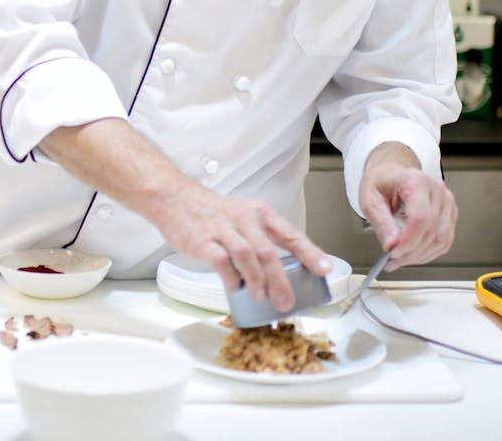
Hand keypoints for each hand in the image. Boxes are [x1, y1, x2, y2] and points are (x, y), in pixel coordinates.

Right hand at [150, 182, 331, 312]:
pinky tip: (236, 288)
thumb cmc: (213, 213)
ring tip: (262, 298)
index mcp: (259, 213)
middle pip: (269, 252)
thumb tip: (279, 270)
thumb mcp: (244, 216)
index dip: (309, 253)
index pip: (290, 234)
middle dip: (281, 281)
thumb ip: (261, 238)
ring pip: (248, 257)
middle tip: (287, 301)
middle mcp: (245, 219)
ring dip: (258, 282)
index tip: (324, 269)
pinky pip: (222, 262)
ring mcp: (224, 229)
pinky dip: (232, 278)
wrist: (176, 199)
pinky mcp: (204, 241)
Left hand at [358, 143, 457, 268]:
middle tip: (392, 261)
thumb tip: (391, 245)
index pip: (420, 218)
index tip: (393, 253)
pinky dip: (429, 252)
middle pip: (431, 231)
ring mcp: (446, 201)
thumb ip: (382, 223)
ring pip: (441, 239)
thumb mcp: (370, 200)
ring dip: (420, 256)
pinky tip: (414, 254)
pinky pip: (444, 240)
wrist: (391, 174)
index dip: (408, 241)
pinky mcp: (449, 213)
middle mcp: (436, 189)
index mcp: (416, 181)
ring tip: (401, 259)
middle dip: (411, 252)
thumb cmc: (381, 182)